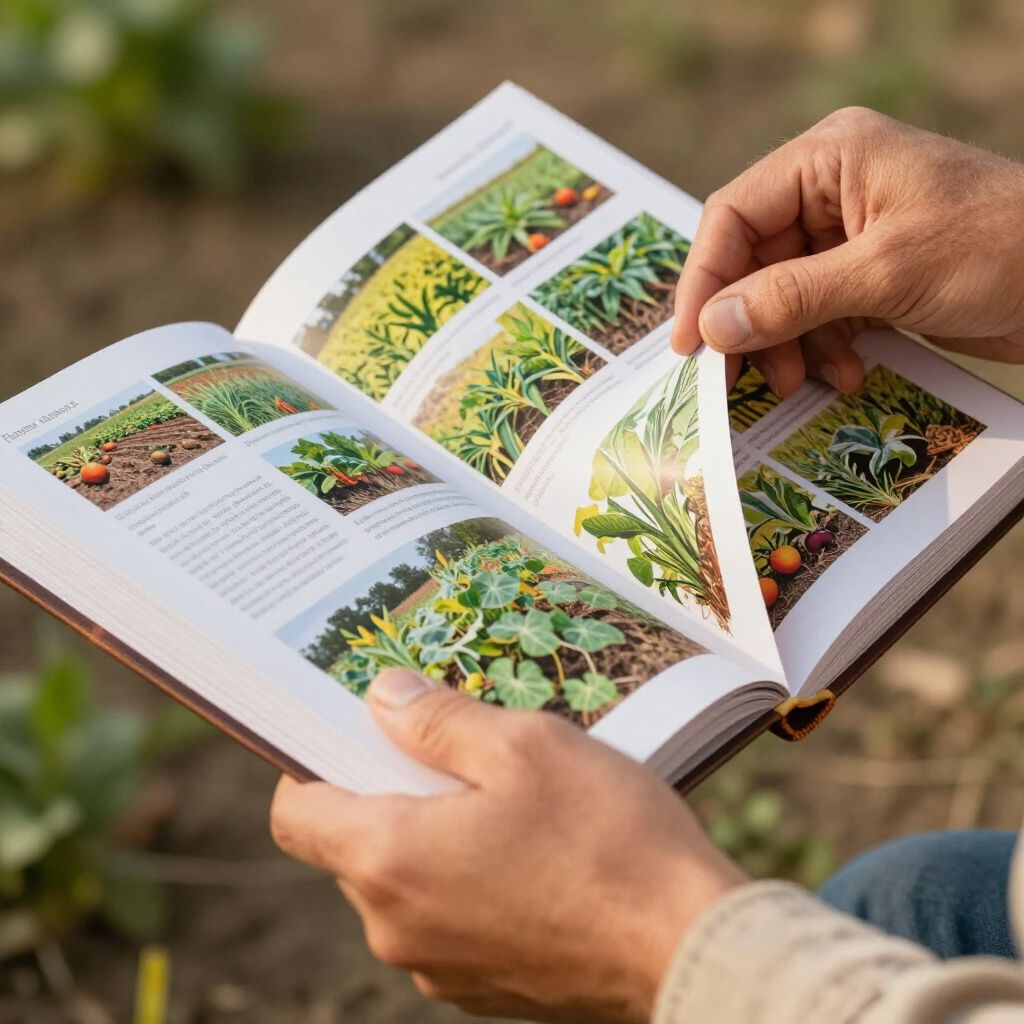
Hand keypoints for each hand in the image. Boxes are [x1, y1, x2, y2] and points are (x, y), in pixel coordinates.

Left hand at [271, 669, 745, 1022]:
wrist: (690, 947)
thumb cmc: (608, 838)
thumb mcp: (525, 747)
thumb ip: (438, 720)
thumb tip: (381, 698)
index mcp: (391, 860)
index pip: (300, 812)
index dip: (314, 763)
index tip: (357, 731)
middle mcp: (397, 927)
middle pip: (355, 843)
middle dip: (391, 789)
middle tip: (455, 745)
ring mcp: (439, 967)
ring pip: (405, 880)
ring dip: (436, 833)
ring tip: (507, 796)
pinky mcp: (482, 987)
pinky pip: (448, 917)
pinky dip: (467, 877)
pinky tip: (532, 850)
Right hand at [672, 106, 1023, 395]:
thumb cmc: (999, 248)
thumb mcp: (886, 272)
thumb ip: (791, 298)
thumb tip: (711, 328)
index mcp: (830, 159)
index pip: (734, 215)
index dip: (704, 280)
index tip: (691, 342)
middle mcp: (833, 191)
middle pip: (753, 261)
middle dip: (750, 324)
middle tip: (736, 379)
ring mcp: (853, 235)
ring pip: (782, 295)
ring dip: (787, 345)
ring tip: (798, 383)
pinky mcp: (873, 275)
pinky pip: (820, 314)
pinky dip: (824, 349)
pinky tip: (846, 375)